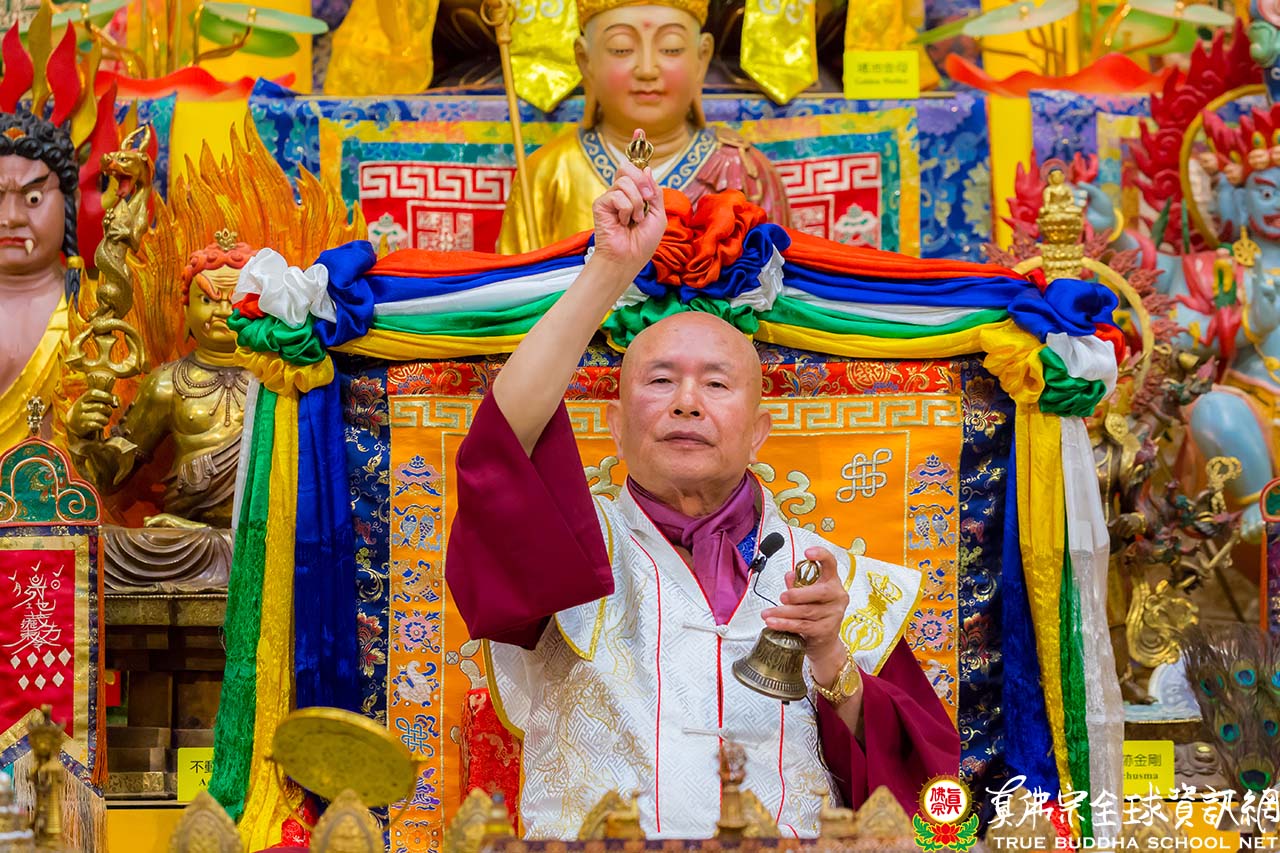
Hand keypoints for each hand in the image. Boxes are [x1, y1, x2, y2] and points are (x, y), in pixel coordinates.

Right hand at [67, 389, 115, 438]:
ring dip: (106, 420)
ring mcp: (80, 417)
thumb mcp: (94, 402)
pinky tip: (99, 425)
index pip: (93, 393)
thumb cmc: (89, 410)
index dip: (105, 396)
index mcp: (83, 398)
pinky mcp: (82, 427)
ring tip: (104, 420)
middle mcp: (80, 406)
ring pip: (100, 417)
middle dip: (108, 411)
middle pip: (101, 407)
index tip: (111, 401)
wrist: (73, 424)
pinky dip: (101, 426)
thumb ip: (106, 398)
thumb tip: (116, 403)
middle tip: (108, 413)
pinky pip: (97, 425)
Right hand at [590, 157, 665, 281]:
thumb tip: (646, 169)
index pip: (636, 165)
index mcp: (636, 191)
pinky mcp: (600, 204)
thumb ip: (654, 191)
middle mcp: (622, 191)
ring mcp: (610, 196)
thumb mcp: (658, 214)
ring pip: (625, 181)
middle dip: (642, 182)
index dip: (637, 146)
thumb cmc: (643, 241)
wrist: (629, 258)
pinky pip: (617, 195)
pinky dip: (626, 210)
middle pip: (628, 166)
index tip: (639, 131)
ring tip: (635, 219)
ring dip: (636, 202)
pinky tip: (623, 223)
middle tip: (647, 201)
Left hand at [761, 546, 848, 681]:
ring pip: (806, 611)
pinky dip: (785, 624)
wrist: (824, 643)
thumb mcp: (806, 596)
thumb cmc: (815, 614)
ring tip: (767, 614)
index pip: (831, 564)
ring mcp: (834, 614)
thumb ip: (798, 584)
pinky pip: (803, 626)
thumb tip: (790, 575)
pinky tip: (773, 623)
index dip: (821, 556)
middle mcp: (837, 596)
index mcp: (833, 582)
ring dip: (783, 612)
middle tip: (782, 597)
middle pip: (820, 592)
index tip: (808, 552)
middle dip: (798, 594)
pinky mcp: (826, 630)